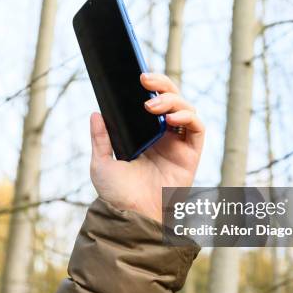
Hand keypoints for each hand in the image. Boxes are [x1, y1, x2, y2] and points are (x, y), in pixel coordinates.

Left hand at [90, 73, 204, 222]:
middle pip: (171, 99)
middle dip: (162, 85)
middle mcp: (163, 136)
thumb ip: (100, 139)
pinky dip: (188, 116)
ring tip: (152, 106)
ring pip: (186, 109)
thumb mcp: (101, 163)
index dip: (150, 86)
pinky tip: (171, 118)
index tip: (137, 76)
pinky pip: (197, 128)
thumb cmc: (117, 195)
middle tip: (145, 82)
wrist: (131, 216)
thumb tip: (96, 113)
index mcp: (144, 135)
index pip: (151, 102)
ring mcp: (177, 144)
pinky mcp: (190, 155)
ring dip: (172, 100)